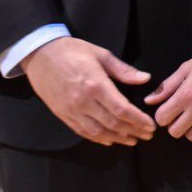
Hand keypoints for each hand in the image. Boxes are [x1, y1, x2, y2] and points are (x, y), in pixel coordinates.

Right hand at [19, 37, 154, 146]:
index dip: (138, 120)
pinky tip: (110, 140)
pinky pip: (82, 132)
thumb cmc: (73, 51)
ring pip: (98, 132)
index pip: (122, 109)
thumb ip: (124, 70)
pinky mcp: (62, 115)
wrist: (40, 54)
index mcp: (96, 85)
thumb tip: (145, 79)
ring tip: (132, 140)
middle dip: (133, 131)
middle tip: (147, 135)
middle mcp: (83, 101)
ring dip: (117, 138)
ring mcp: (71, 110)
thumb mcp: (101, 54)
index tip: (151, 126)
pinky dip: (98, 138)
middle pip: (112, 123)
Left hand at [145, 40, 191, 141]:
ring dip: (191, 128)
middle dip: (174, 123)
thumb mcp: (187, 67)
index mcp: (186, 94)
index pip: (162, 118)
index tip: (168, 109)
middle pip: (175, 131)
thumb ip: (167, 86)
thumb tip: (149, 100)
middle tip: (181, 113)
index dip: (162, 114)